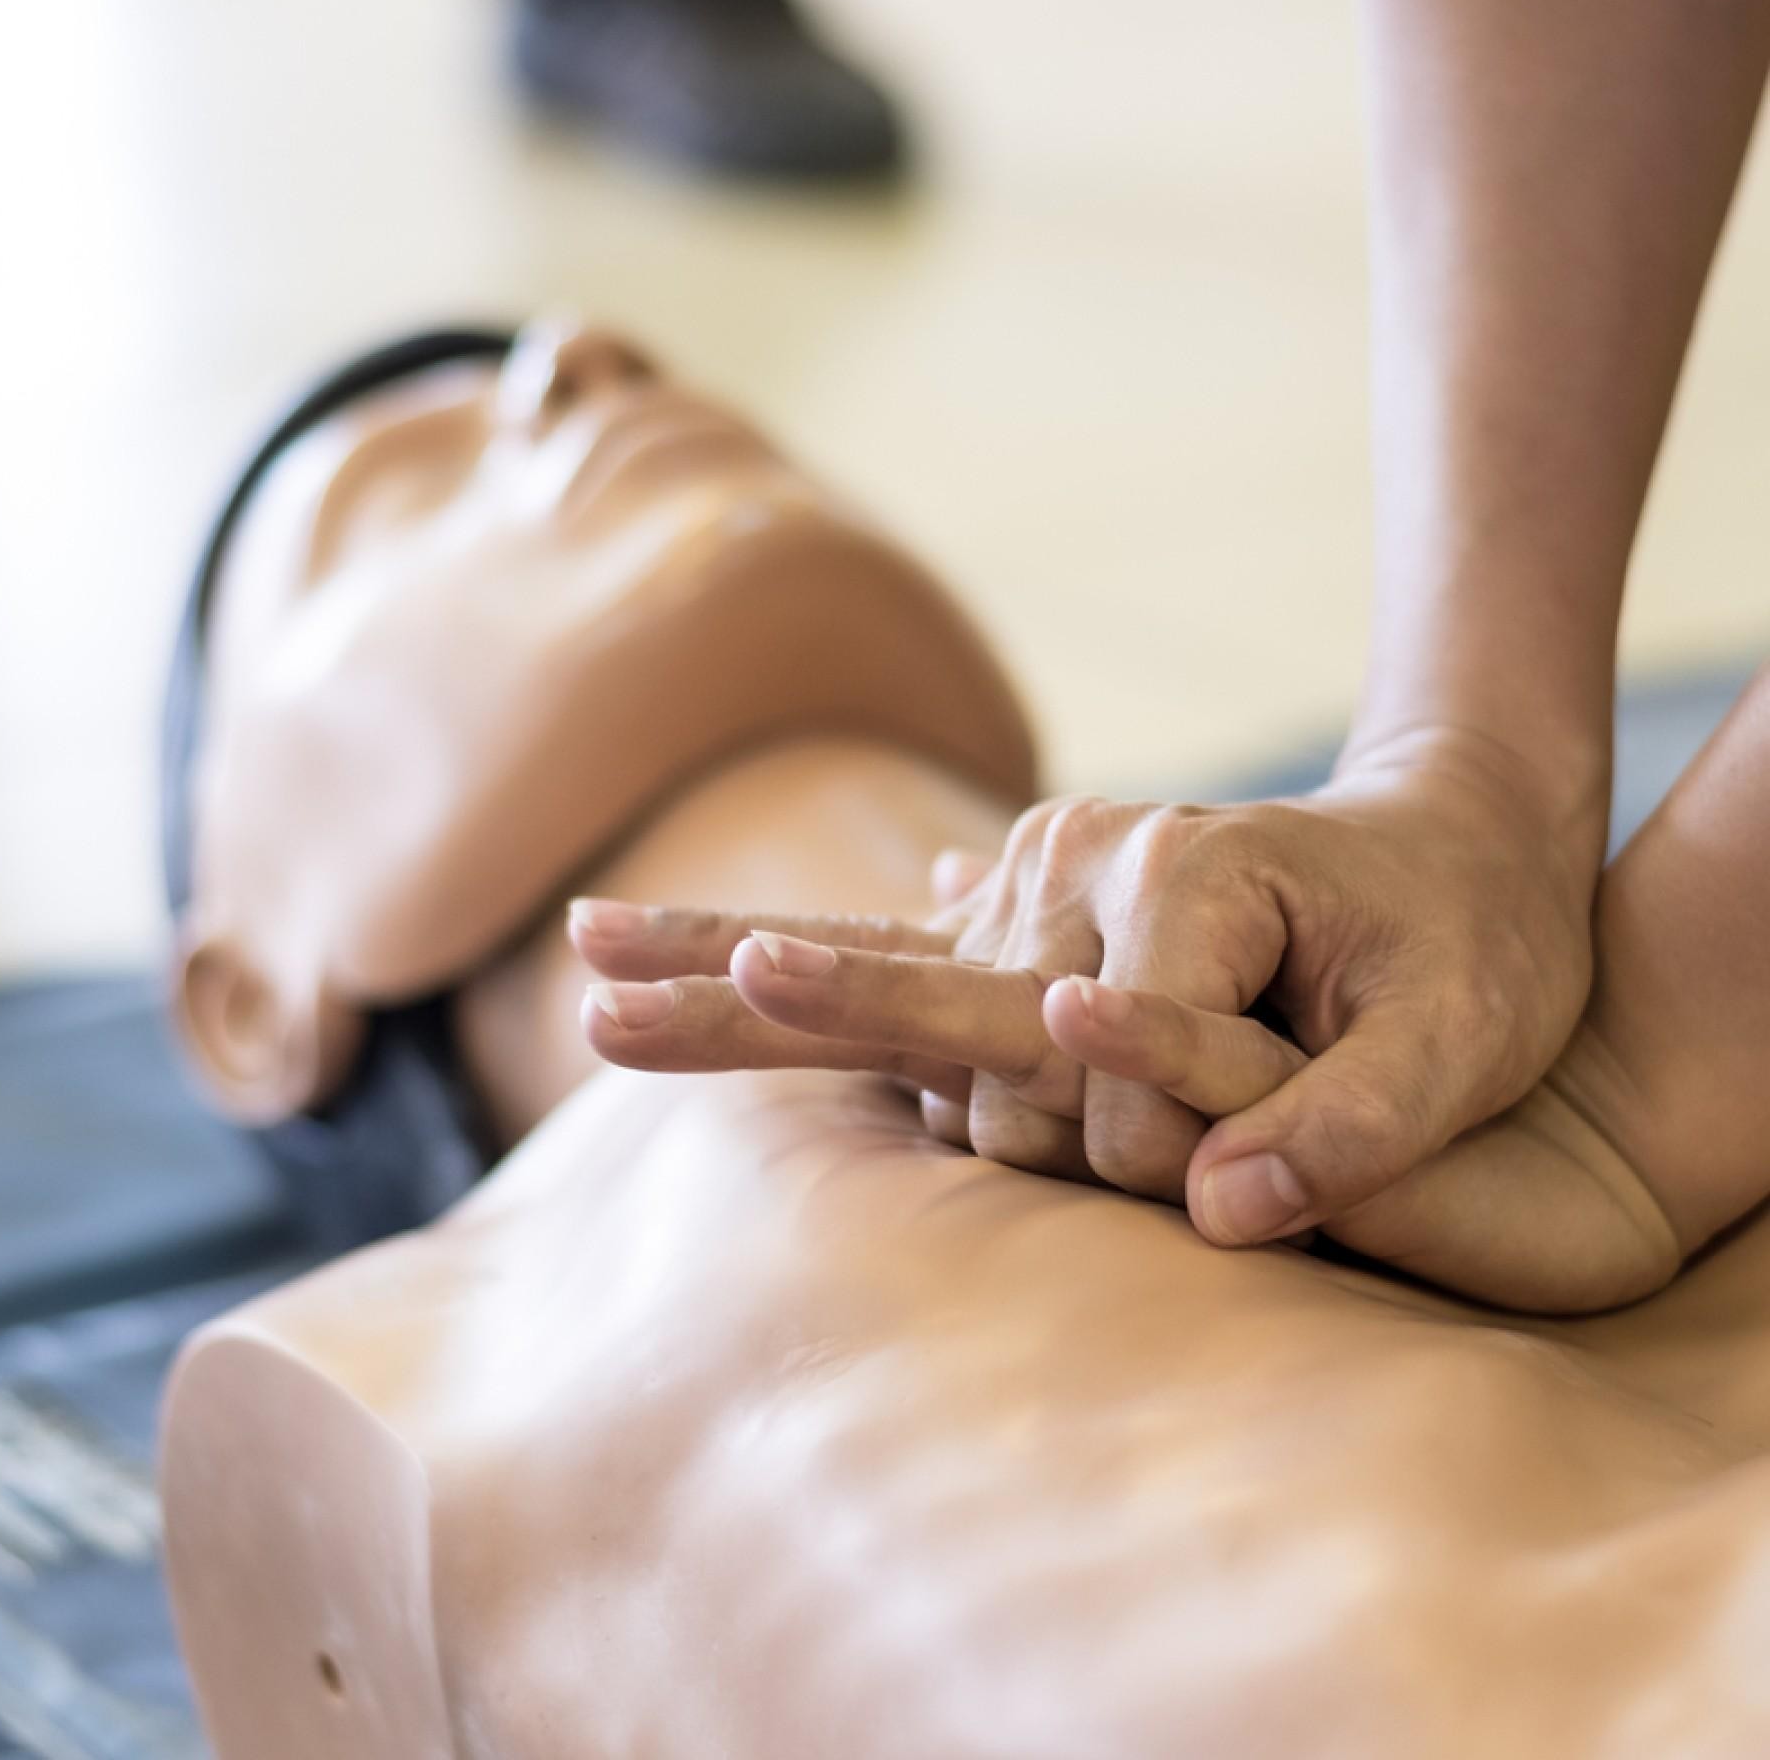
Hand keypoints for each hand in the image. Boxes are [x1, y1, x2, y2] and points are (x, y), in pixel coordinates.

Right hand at [574, 729, 1602, 1248]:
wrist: (1448, 841)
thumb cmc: (1473, 941)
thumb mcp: (1464, 1035)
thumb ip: (1350, 1123)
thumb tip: (1214, 1212)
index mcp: (1179, 880)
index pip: (1101, 1070)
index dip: (1172, 1145)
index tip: (1249, 1177)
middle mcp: (1073, 867)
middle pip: (936, 1011)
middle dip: (848, 1036)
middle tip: (591, 1013)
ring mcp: (1027, 883)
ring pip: (870, 981)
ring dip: (736, 999)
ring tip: (581, 984)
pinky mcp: (1005, 913)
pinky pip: (858, 944)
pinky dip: (735, 955)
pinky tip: (619, 956)